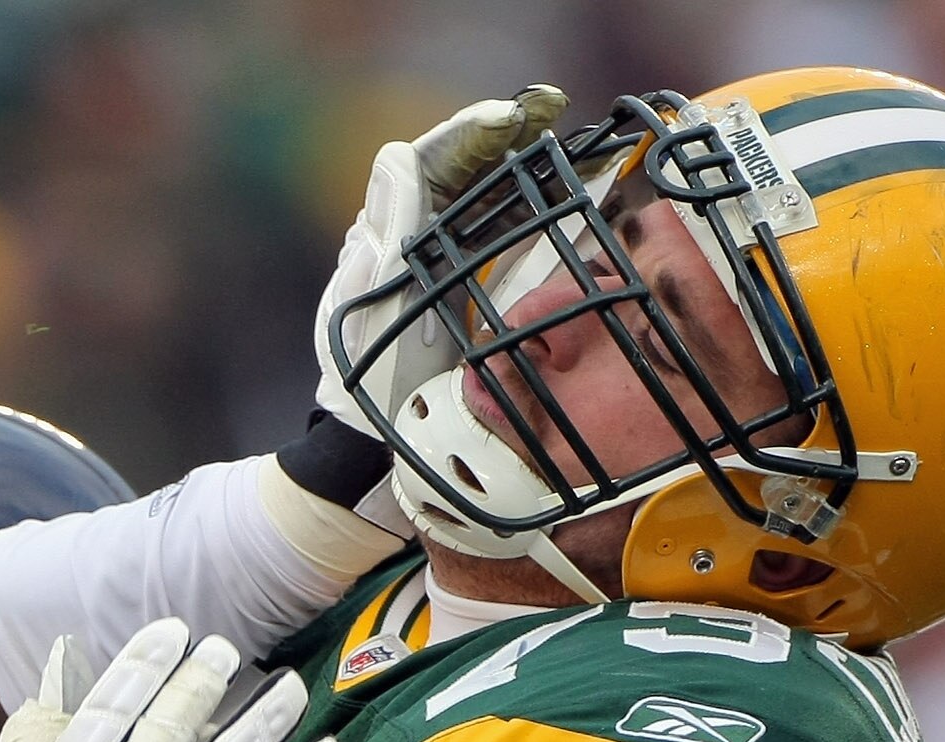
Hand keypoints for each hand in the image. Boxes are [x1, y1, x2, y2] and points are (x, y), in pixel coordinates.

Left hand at [315, 88, 569, 434]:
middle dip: (510, 132)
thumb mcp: (373, 304)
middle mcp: (418, 229)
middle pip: (469, 165)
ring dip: (535, 164)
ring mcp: (447, 252)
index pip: (429, 160)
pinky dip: (541, 207)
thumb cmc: (366, 375)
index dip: (468, 132)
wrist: (380, 432)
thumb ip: (388, 232)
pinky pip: (508, 231)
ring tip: (578, 142)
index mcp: (389, 227)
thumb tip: (397, 157)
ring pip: (494, 192)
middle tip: (551, 106)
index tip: (507, 118)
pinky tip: (573, 188)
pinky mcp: (472, 278)